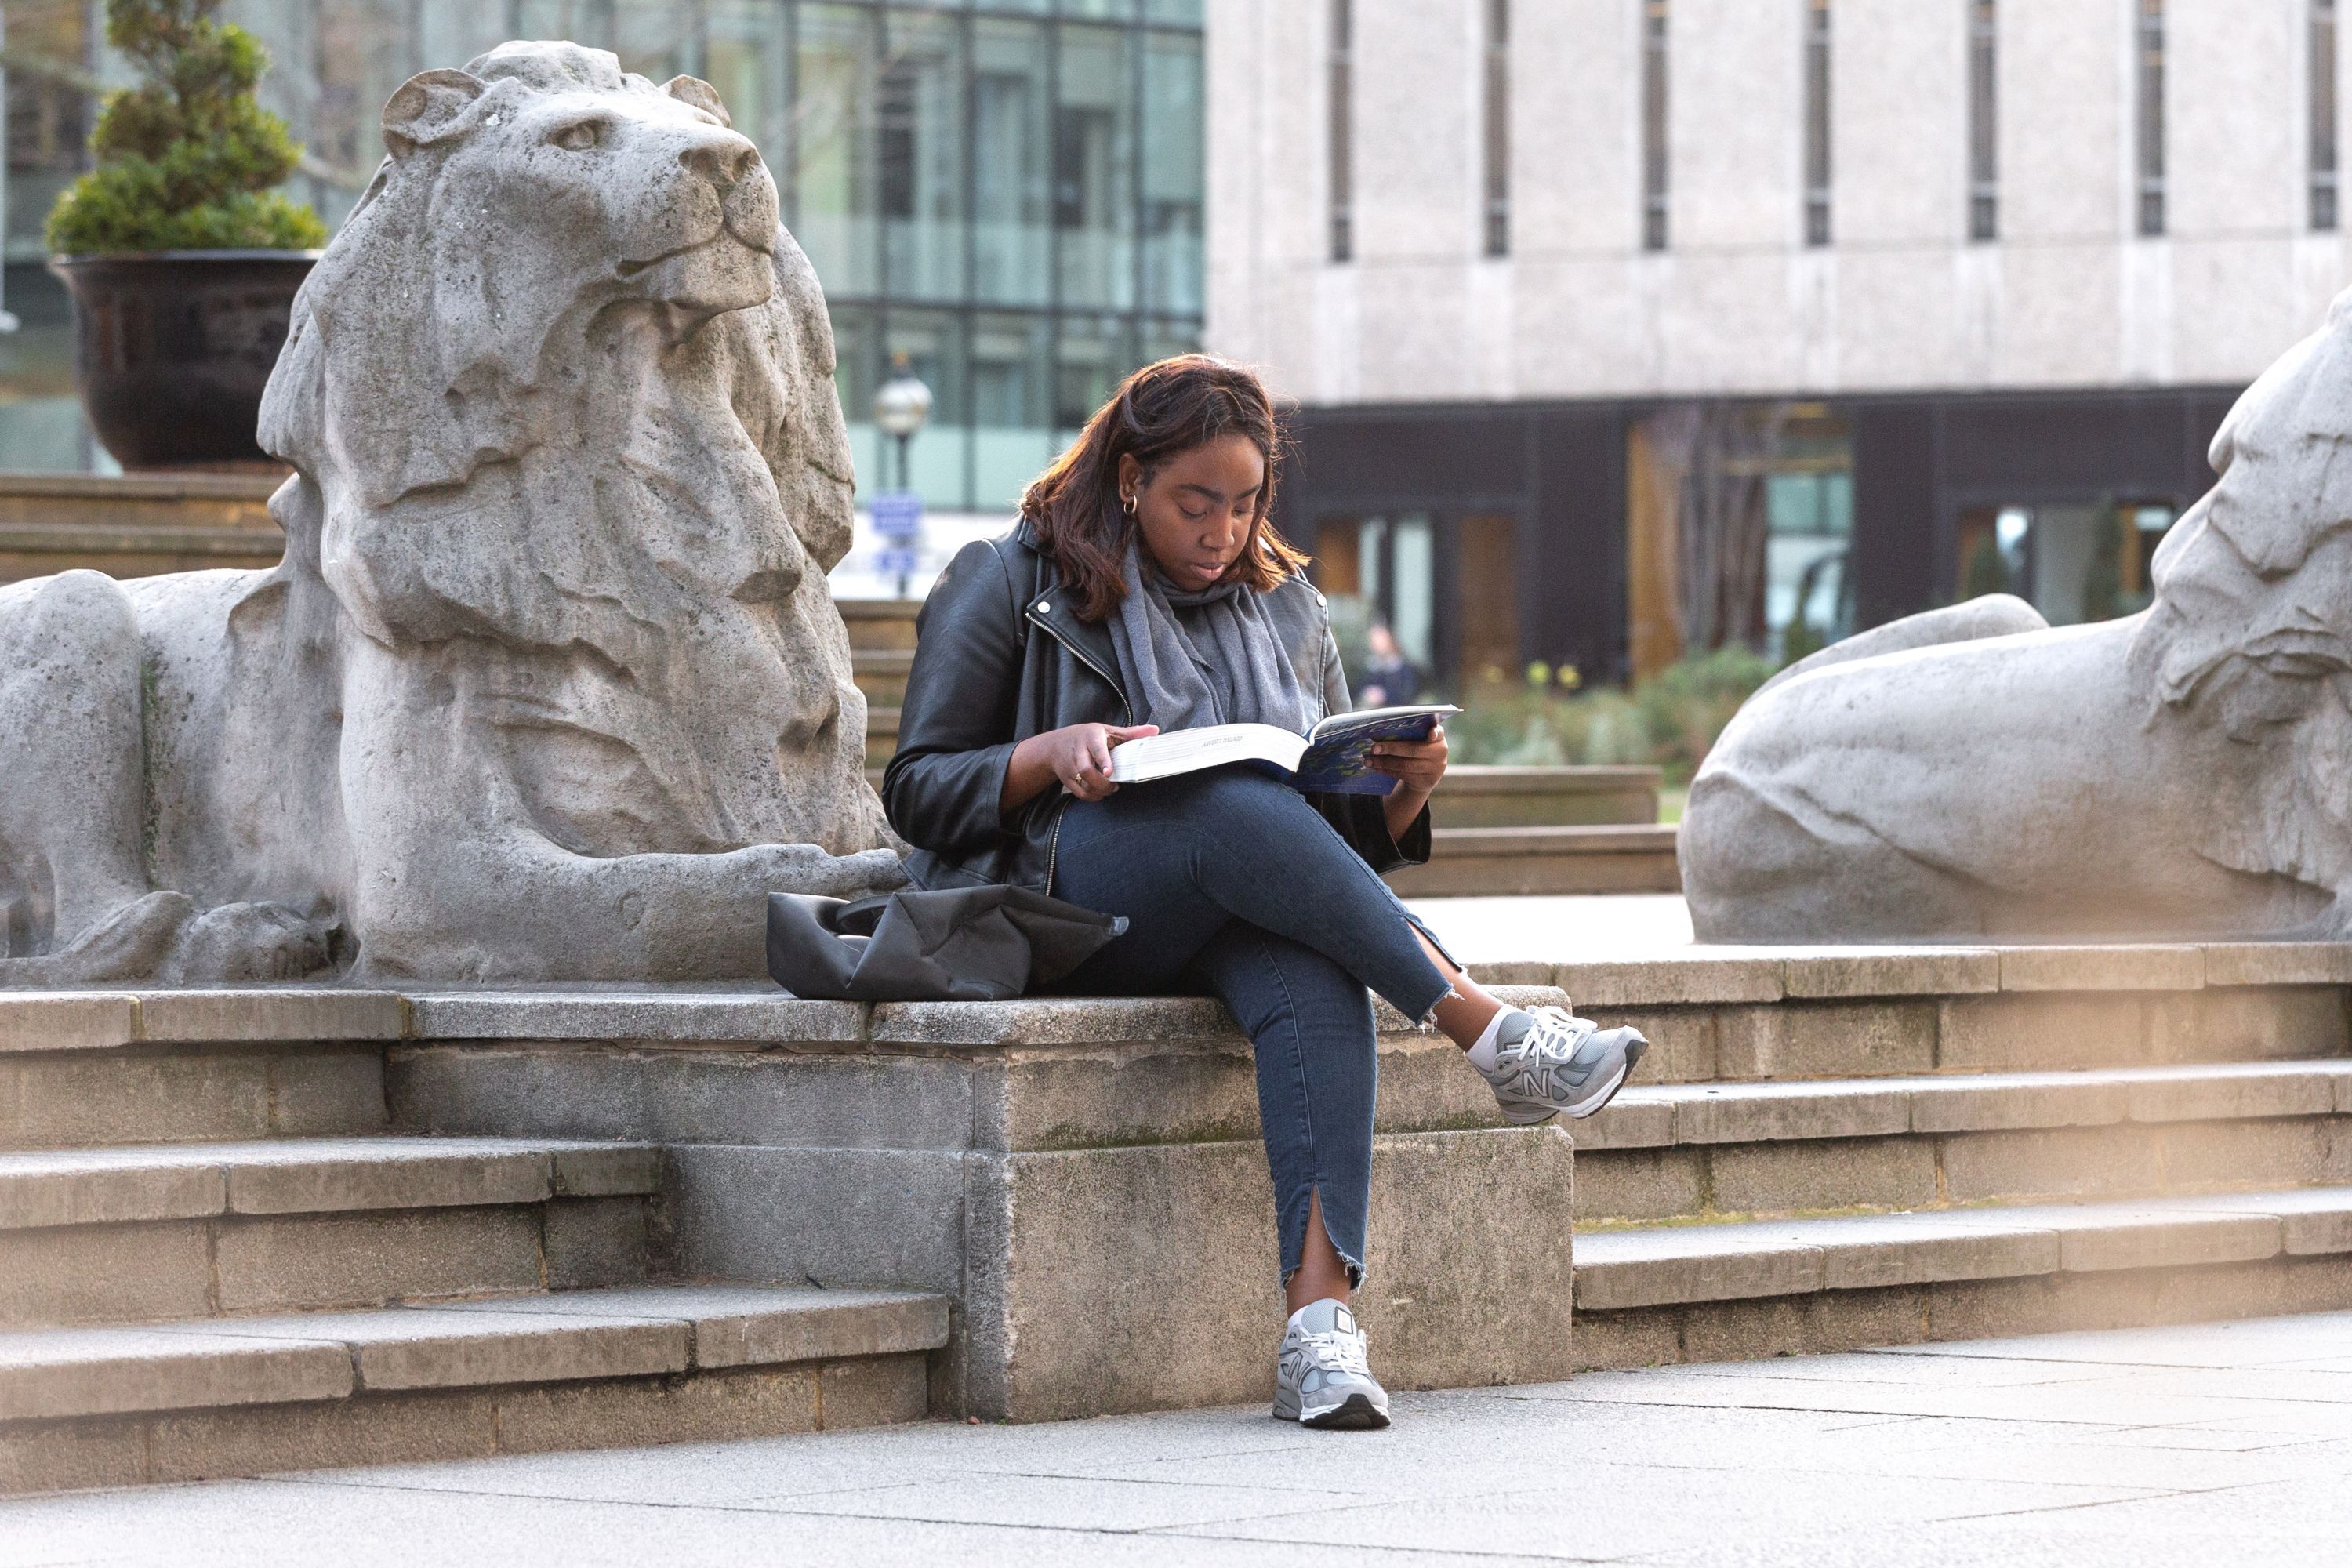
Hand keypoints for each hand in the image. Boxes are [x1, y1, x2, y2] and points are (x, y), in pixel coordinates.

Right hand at [1011, 722, 1160, 807]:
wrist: (1054, 746)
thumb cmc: (1086, 736)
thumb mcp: (1107, 730)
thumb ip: (1131, 733)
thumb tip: (1155, 730)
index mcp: (1090, 737)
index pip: (1096, 749)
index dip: (1103, 761)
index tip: (1109, 772)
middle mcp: (1078, 752)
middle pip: (1086, 771)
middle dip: (1102, 783)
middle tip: (1114, 786)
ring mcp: (1070, 767)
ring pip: (1083, 785)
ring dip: (1099, 792)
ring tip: (1110, 789)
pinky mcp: (1067, 779)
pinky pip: (1079, 793)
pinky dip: (1092, 797)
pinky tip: (1101, 793)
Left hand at [1371, 723, 1446, 837]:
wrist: (1426, 773)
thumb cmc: (1418, 748)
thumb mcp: (1419, 739)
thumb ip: (1408, 734)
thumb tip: (1379, 735)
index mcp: (1438, 737)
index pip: (1439, 732)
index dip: (1435, 733)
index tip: (1430, 733)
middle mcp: (1440, 752)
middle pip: (1413, 750)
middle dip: (1391, 748)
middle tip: (1373, 748)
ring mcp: (1434, 769)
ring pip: (1405, 765)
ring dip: (1384, 762)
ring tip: (1368, 760)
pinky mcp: (1425, 781)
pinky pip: (1402, 775)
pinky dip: (1386, 770)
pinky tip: (1375, 767)